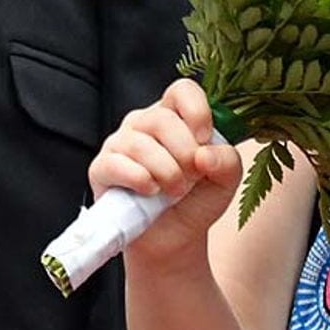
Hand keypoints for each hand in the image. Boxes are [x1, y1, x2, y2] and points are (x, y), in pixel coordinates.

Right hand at [88, 79, 244, 263]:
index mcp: (175, 116)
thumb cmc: (196, 201)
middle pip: (161, 118)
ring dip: (165, 171)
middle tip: (192, 177)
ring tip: (175, 192)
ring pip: (140, 143)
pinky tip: (151, 192)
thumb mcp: (225, 181)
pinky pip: (116, 164)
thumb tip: (204, 154)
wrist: (174, 239)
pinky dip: (139, 179)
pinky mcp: (102, 168)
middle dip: (184, 152)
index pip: (181, 90)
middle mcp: (144, 124)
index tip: (205, 138)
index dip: (196, 110)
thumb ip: (227, 161)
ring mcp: (120, 144)